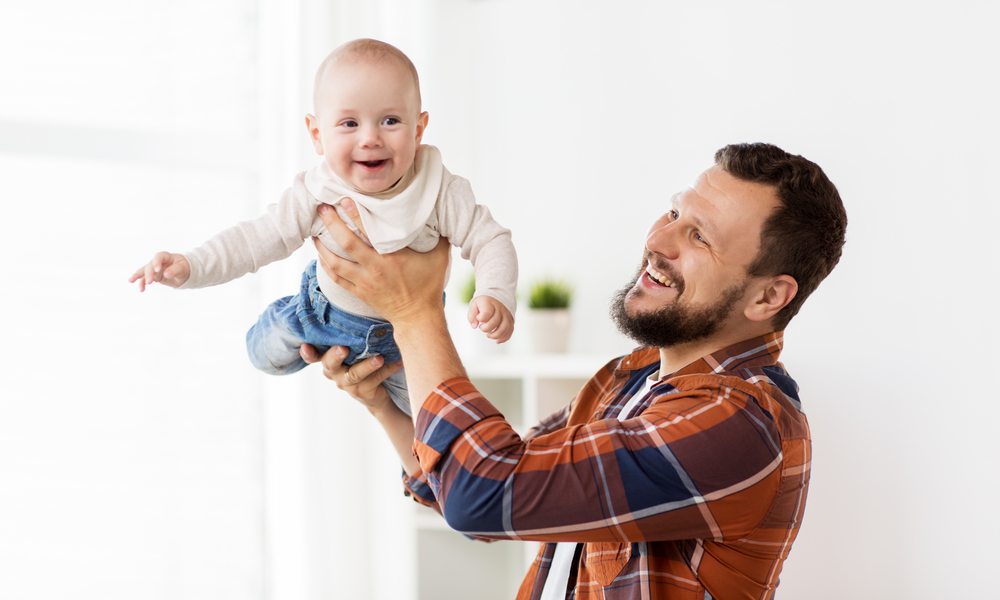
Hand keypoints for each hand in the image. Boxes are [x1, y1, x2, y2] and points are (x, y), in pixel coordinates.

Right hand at [129, 252, 190, 290]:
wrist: (184, 273)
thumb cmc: (184, 268)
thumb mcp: (183, 268)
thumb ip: (175, 270)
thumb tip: (166, 274)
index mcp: (167, 257)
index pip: (159, 257)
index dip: (157, 262)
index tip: (157, 270)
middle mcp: (158, 262)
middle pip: (150, 265)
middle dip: (149, 274)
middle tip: (149, 282)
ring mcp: (154, 269)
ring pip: (144, 271)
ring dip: (138, 276)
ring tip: (131, 281)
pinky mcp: (153, 276)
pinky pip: (145, 279)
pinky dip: (142, 284)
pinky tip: (141, 290)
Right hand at [299, 343, 403, 415]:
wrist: (375, 393)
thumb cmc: (360, 361)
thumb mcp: (352, 350)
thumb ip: (348, 336)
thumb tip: (355, 306)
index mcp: (328, 360)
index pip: (312, 356)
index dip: (307, 353)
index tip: (305, 346)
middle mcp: (334, 373)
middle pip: (330, 365)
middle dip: (336, 355)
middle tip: (343, 348)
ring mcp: (347, 384)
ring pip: (356, 374)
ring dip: (368, 365)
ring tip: (379, 357)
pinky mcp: (363, 392)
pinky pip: (376, 379)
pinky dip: (389, 368)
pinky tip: (398, 361)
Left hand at [312, 198, 449, 323]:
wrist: (418, 317)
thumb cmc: (429, 286)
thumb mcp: (439, 257)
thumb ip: (439, 235)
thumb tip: (438, 213)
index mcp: (392, 258)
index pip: (368, 231)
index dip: (354, 214)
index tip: (345, 199)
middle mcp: (374, 269)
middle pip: (346, 243)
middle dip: (331, 224)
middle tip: (322, 208)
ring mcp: (364, 282)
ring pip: (335, 262)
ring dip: (322, 246)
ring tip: (315, 232)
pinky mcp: (359, 292)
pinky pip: (336, 278)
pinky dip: (326, 265)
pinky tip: (321, 255)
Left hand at [467, 295, 513, 342]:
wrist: (497, 296)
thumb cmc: (484, 302)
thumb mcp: (474, 304)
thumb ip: (471, 314)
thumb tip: (474, 326)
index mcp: (490, 303)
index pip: (487, 313)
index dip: (481, 318)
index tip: (478, 318)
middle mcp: (500, 309)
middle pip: (495, 322)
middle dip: (486, 329)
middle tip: (482, 328)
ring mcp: (506, 314)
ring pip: (504, 327)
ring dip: (495, 335)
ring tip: (489, 335)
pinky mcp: (510, 320)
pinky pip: (510, 330)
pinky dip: (504, 338)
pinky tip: (497, 341)